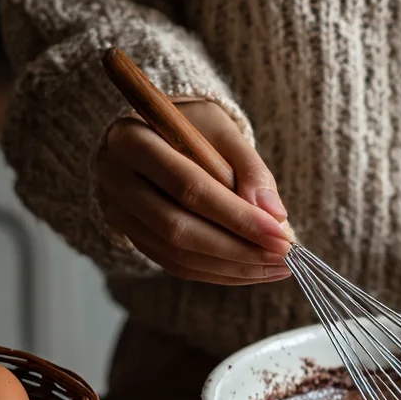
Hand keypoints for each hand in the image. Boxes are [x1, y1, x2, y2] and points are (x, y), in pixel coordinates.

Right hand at [98, 100, 292, 283]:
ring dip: (234, 267)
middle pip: (180, 229)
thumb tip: (276, 215)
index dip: (239, 217)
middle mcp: (116, 180)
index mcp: (132, 141)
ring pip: (179, 254)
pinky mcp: (133, 237)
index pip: (190, 188)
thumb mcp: (221, 129)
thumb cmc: (191, 126)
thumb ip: (250, 168)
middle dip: (239, 249)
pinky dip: (220, 273)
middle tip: (284, 258)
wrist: (153, 134)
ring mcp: (120, 213)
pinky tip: (254, 270)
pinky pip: (178, 266)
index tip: (282, 236)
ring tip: (277, 267)